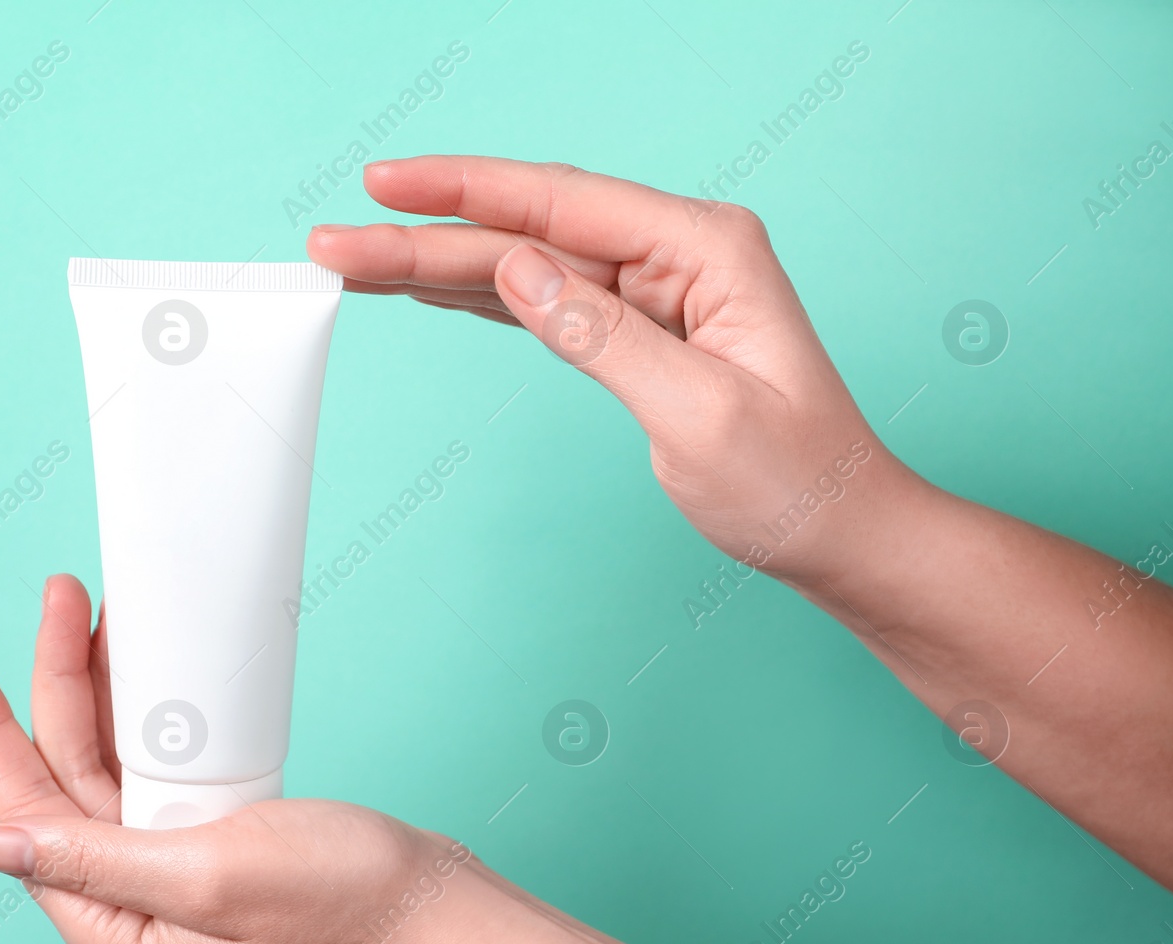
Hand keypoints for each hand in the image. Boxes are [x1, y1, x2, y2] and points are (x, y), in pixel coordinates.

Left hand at [0, 574, 474, 943]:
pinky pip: (151, 765)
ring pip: (105, 762)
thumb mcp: (205, 873)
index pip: (25, 811)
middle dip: (53, 682)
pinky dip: (141, 709)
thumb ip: (94, 857)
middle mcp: (129, 901)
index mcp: (113, 925)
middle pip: (63, 774)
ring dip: (95, 687)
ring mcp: (167, 869)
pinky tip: (139, 664)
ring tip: (87, 611)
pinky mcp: (205, 842)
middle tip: (54, 595)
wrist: (422, 907)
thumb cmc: (333, 901)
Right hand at [307, 155, 921, 581]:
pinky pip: (544, 300)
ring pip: (525, 264)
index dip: (464, 190)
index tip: (383, 186)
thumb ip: (602, 335)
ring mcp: (657, 289)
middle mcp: (679, 254)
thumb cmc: (794, 481)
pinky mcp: (638, 328)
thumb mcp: (698, 416)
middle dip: (427, 236)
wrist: (838, 530)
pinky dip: (479, 296)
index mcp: (705, 250)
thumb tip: (516, 267)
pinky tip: (427, 286)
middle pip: (528, 231)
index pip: (561, 203)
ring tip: (356, 264)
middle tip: (334, 245)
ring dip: (439, 265)